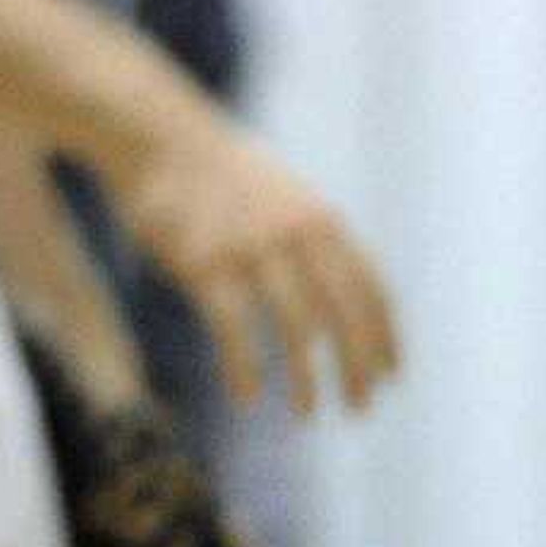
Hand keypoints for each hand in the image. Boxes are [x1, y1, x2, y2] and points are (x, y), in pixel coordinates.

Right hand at [100, 99, 399, 416]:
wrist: (153, 132)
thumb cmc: (214, 168)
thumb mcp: (281, 192)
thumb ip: (311, 234)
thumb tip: (337, 284)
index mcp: (321, 219)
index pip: (370, 289)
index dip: (385, 336)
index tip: (392, 375)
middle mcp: (295, 235)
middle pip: (343, 315)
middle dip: (359, 367)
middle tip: (361, 407)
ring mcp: (250, 249)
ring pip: (295, 329)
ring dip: (307, 379)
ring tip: (309, 414)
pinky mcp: (204, 264)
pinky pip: (234, 330)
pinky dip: (245, 368)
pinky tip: (248, 397)